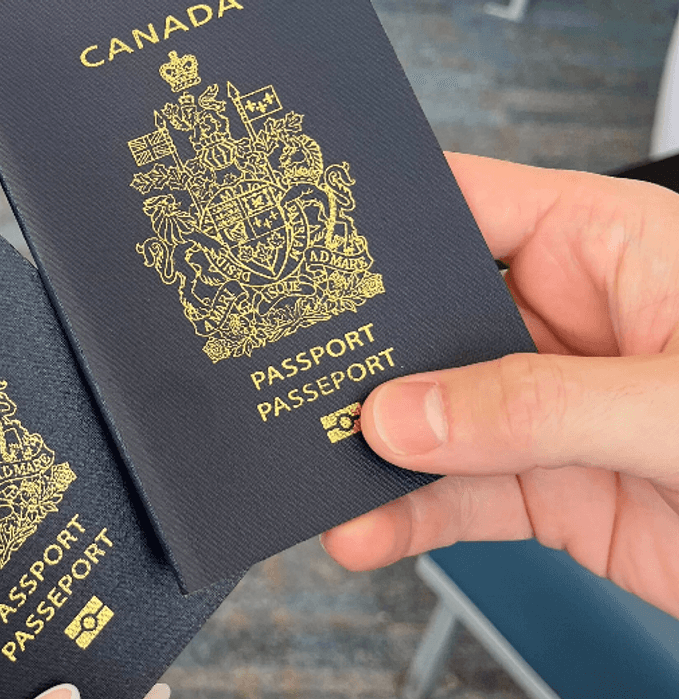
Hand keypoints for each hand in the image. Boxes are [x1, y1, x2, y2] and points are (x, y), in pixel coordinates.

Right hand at [321, 153, 678, 618]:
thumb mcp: (677, 406)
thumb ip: (537, 406)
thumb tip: (408, 414)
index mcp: (606, 249)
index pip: (470, 206)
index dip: (385, 218)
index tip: (307, 243)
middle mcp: (566, 323)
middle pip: (429, 321)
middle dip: (359, 352)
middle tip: (289, 373)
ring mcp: (549, 410)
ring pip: (428, 418)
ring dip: (368, 449)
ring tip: (314, 466)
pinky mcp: (547, 490)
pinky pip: (453, 498)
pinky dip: (403, 518)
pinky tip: (366, 528)